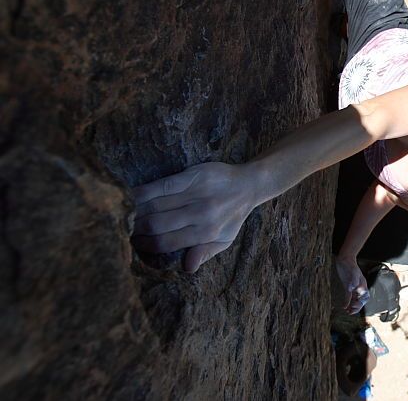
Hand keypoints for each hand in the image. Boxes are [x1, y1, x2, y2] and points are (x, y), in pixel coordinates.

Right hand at [132, 162, 257, 271]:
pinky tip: (130, 195)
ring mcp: (196, 194)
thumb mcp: (224, 240)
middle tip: (121, 229)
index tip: (132, 244)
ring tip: (122, 215)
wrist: (248, 185)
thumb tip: (187, 268)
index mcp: (206, 233)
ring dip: (135, 211)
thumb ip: (204, 253)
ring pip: (155, 205)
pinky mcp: (192, 176)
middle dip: (135, 229)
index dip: (145, 245)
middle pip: (156, 225)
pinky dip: (143, 191)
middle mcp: (200, 214)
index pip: (166, 243)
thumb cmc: (232, 216)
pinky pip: (162, 185)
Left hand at [335, 256, 368, 314]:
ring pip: (356, 300)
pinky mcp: (348, 287)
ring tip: (349, 312)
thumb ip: (352, 280)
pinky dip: (348, 302)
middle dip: (357, 307)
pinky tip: (345, 307)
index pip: (364, 296)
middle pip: (361, 300)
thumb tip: (352, 288)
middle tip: (351, 312)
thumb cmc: (349, 264)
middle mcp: (359, 287)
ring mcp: (354, 287)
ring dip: (353, 307)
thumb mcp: (352, 272)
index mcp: (362, 284)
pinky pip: (350, 297)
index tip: (354, 305)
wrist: (345, 259)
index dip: (360, 302)